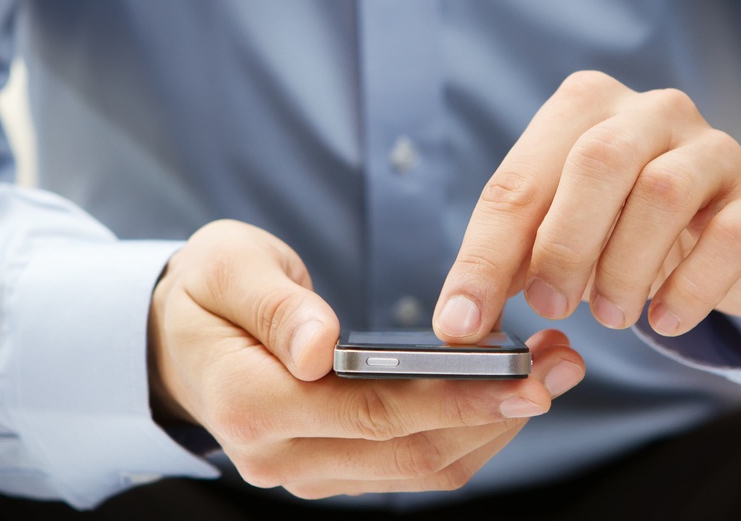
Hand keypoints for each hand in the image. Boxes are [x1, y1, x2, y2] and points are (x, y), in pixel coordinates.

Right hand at [149, 220, 584, 497]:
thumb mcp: (227, 268)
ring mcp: (308, 472)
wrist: (179, 339)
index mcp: (251, 404)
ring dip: (493, 426)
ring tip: (550, 371)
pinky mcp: (332, 469)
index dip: (452, 399)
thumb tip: (321, 347)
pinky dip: (465, 431)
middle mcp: (280, 457)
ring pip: (421, 469)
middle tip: (562, 365)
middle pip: (409, 452)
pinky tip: (504, 392)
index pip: (369, 415)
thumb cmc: (206, 292)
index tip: (520, 376)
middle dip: (495, 413)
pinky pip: (411, 465)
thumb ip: (274, 306)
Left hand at [433, 71, 740, 339]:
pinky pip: (727, 237)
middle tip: (550, 307)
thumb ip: (513, 266)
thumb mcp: (561, 237)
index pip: (519, 181)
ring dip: (624, 269)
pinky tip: (665, 319)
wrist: (729, 236)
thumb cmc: (626, 230)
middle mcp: (648, 112)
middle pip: (597, 163)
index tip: (462, 321)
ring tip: (611, 316)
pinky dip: (688, 289)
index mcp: (582, 111)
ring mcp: (712, 148)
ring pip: (662, 192)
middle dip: (562, 247)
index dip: (485, 257)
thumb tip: (461, 323)